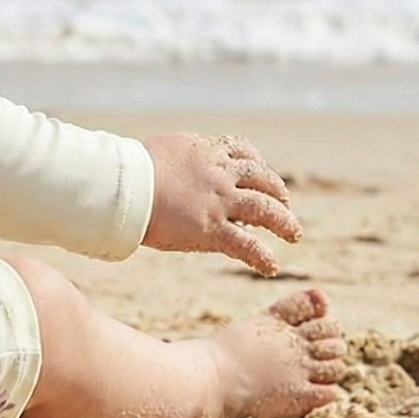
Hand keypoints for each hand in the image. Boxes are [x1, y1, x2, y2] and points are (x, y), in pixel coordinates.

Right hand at [140, 132, 301, 275]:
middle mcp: (219, 173)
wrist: (123, 185)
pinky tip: (271, 266)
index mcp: (205, 150)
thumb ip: (176, 161)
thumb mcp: (160, 151)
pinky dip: (263, 257)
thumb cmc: (128, 170)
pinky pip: (247, 245)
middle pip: (263, 179)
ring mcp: (219, 201)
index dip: (258, 164)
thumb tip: (169, 169)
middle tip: (285, 205)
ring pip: (265, 210)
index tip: (261, 174)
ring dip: (285, 223)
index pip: (242, 151)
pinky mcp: (212, 229)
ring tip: (294, 234)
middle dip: (278, 193)